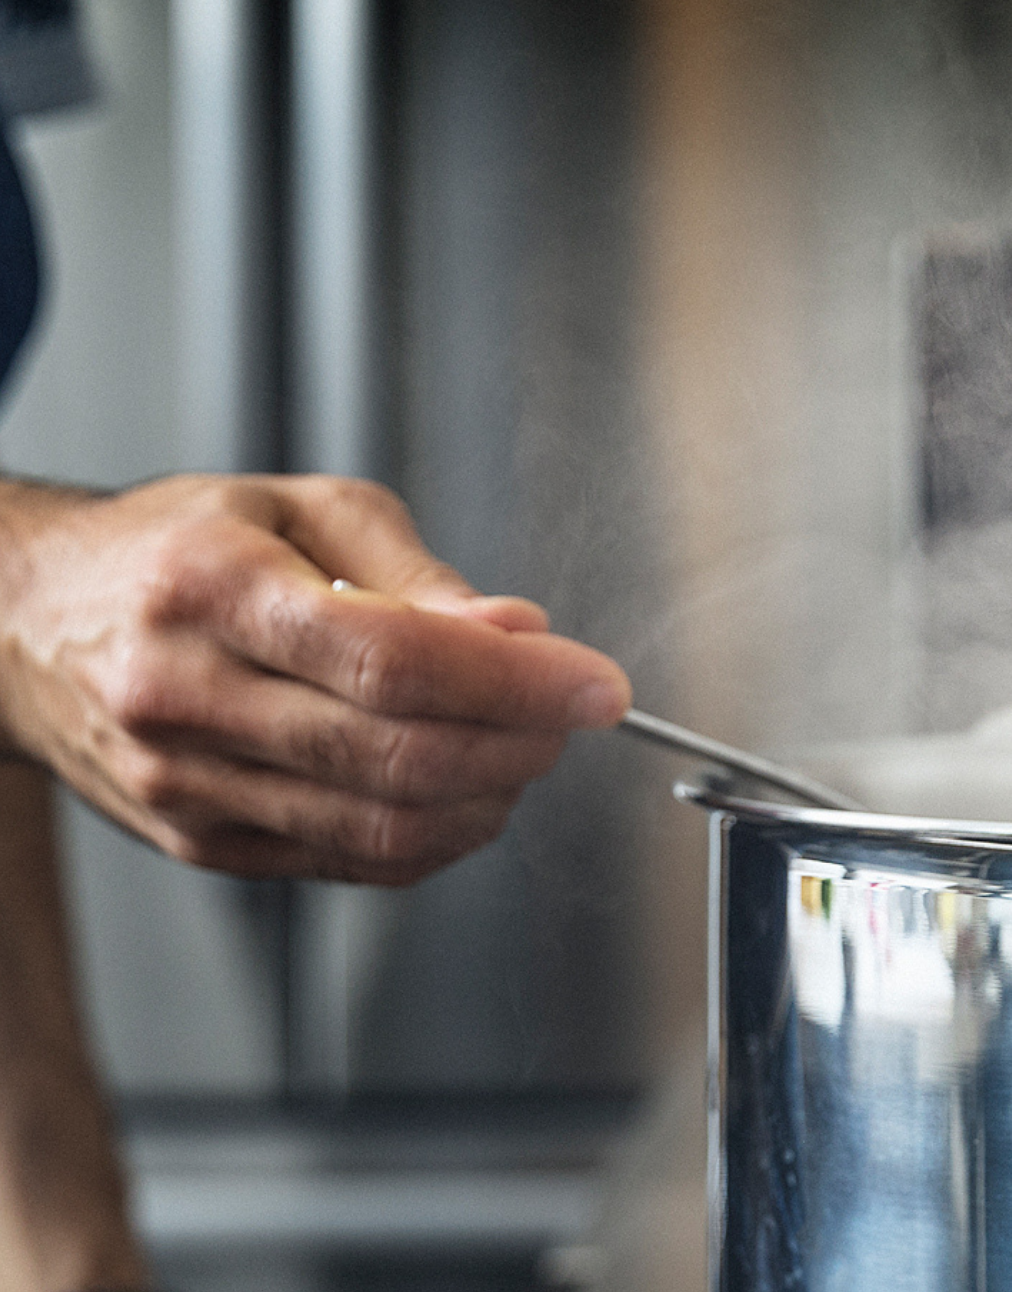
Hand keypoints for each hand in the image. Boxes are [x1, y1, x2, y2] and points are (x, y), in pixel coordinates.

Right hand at [0, 473, 630, 884]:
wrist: (22, 624)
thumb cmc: (171, 550)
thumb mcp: (299, 509)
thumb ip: (418, 576)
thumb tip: (516, 637)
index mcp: (210, 588)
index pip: (393, 660)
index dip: (516, 682)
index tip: (595, 683)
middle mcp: (185, 696)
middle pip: (398, 758)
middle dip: (520, 744)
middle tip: (569, 711)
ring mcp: (184, 784)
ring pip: (382, 828)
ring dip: (490, 798)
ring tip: (522, 745)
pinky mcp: (197, 843)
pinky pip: (350, 862)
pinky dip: (436, 836)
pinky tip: (464, 790)